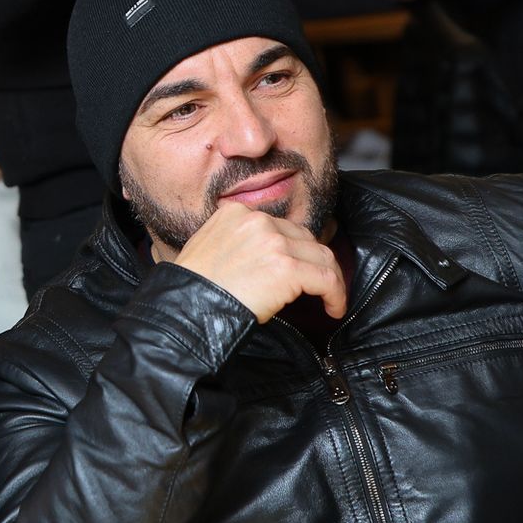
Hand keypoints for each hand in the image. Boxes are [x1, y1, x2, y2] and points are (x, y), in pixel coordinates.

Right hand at [172, 199, 347, 322]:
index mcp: (236, 213)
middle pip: (305, 239)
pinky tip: (333, 309)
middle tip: (320, 286)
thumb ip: (238, 243)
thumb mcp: (210, 249)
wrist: (186, 306)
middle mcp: (258, 221)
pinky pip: (326, 279)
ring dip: (331, 279)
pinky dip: (336, 295)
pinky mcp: (287, 268)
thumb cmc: (194, 288)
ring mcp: (274, 242)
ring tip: (331, 300)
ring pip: (322, 257)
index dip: (295, 250)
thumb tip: (264, 260)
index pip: (281, 227)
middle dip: (314, 263)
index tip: (300, 269)